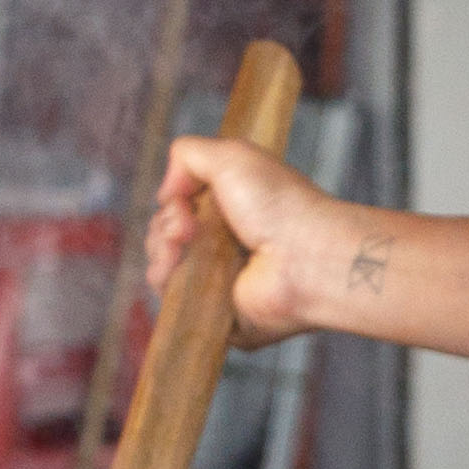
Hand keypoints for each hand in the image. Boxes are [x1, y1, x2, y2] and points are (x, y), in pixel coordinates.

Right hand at [149, 135, 374, 350]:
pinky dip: (168, 280)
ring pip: (162, 268)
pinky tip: (182, 268)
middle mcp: (222, 246)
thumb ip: (188, 155)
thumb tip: (165, 191)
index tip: (183, 202)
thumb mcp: (232, 155)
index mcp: (229, 211)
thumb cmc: (279, 205)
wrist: (306, 256)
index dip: (172, 204)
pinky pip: (172, 300)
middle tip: (188, 226)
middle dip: (165, 227)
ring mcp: (216, 281)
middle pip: (163, 238)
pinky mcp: (213, 313)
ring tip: (185, 245)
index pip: (177, 210)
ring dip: (162, 251)